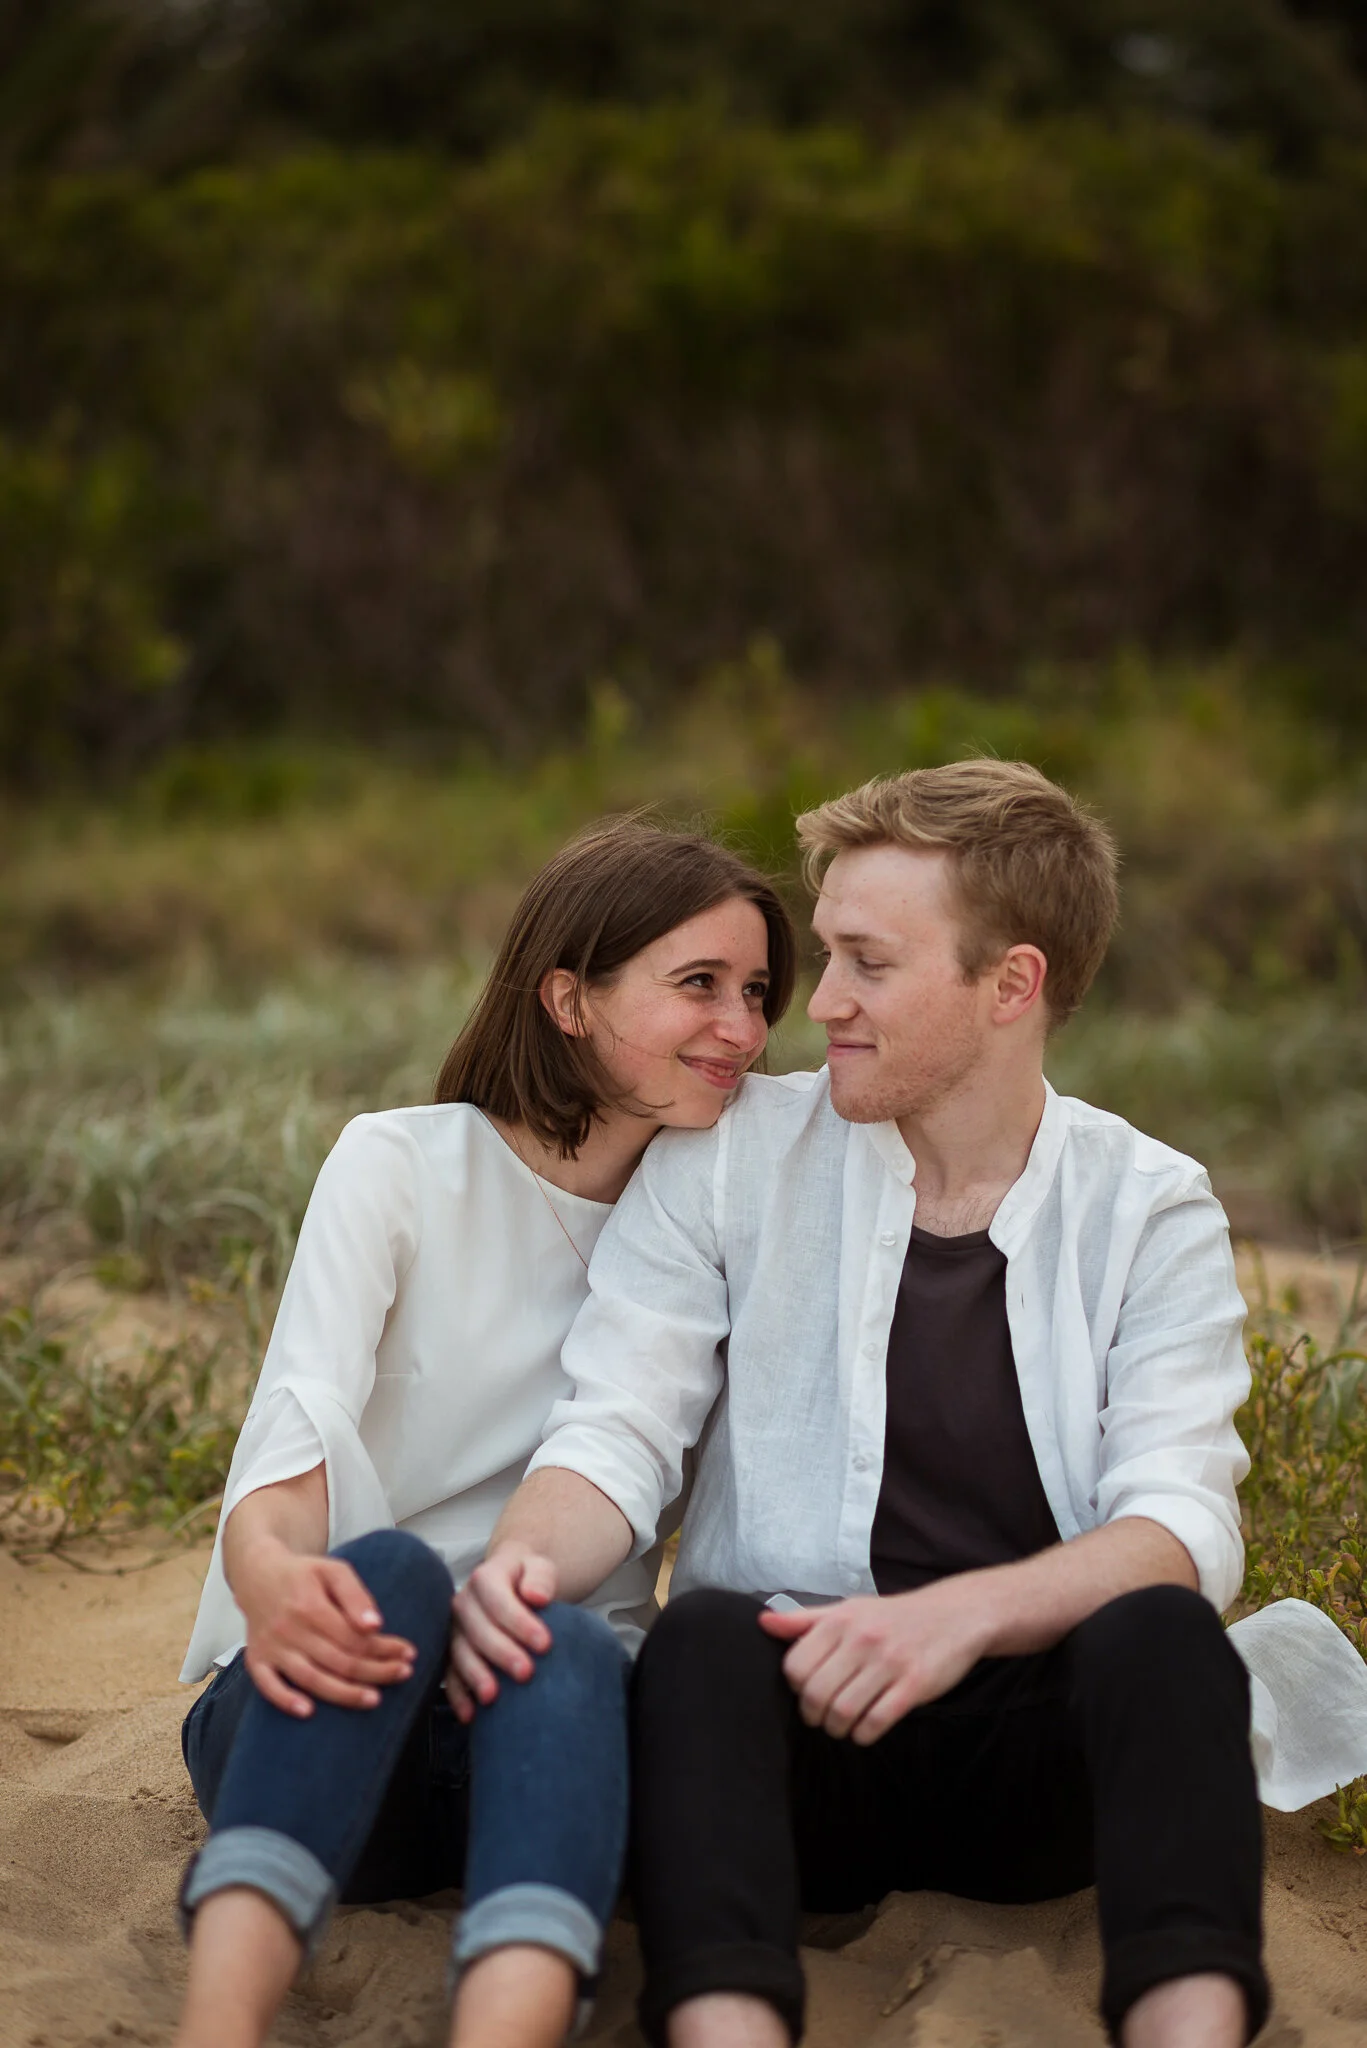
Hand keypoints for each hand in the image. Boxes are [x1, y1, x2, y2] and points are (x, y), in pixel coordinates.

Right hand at [235, 1538, 417, 1717]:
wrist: (257, 1574)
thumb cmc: (303, 1574)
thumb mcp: (333, 1570)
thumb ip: (356, 1596)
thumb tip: (375, 1626)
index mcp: (310, 1606)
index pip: (353, 1637)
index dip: (383, 1648)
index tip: (408, 1653)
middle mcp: (289, 1630)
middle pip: (338, 1661)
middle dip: (374, 1671)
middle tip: (403, 1674)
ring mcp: (272, 1648)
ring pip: (311, 1678)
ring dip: (343, 1693)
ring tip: (373, 1699)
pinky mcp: (257, 1660)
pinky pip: (267, 1686)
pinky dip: (285, 1700)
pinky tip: (308, 1712)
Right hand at [446, 1542, 557, 1722]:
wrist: (512, 1582)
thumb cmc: (529, 1580)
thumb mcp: (540, 1568)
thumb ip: (540, 1578)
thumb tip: (536, 1596)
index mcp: (485, 1577)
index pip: (499, 1600)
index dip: (520, 1622)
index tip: (545, 1644)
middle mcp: (463, 1603)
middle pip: (478, 1630)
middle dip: (502, 1652)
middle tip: (526, 1673)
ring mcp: (454, 1629)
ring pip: (459, 1653)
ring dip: (475, 1675)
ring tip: (492, 1696)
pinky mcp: (449, 1652)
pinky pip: (449, 1673)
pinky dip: (457, 1695)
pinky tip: (470, 1714)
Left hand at [757, 1577, 994, 1743]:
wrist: (955, 1615)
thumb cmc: (894, 1617)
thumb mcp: (849, 1609)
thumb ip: (805, 1620)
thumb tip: (763, 1622)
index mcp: (841, 1620)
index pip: (796, 1666)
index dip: (796, 1687)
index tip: (807, 1691)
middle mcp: (862, 1640)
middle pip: (816, 1694)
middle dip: (813, 1715)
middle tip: (820, 1717)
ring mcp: (889, 1663)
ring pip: (844, 1712)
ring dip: (837, 1729)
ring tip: (841, 1726)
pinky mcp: (915, 1685)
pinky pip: (877, 1722)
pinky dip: (863, 1735)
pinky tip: (864, 1731)